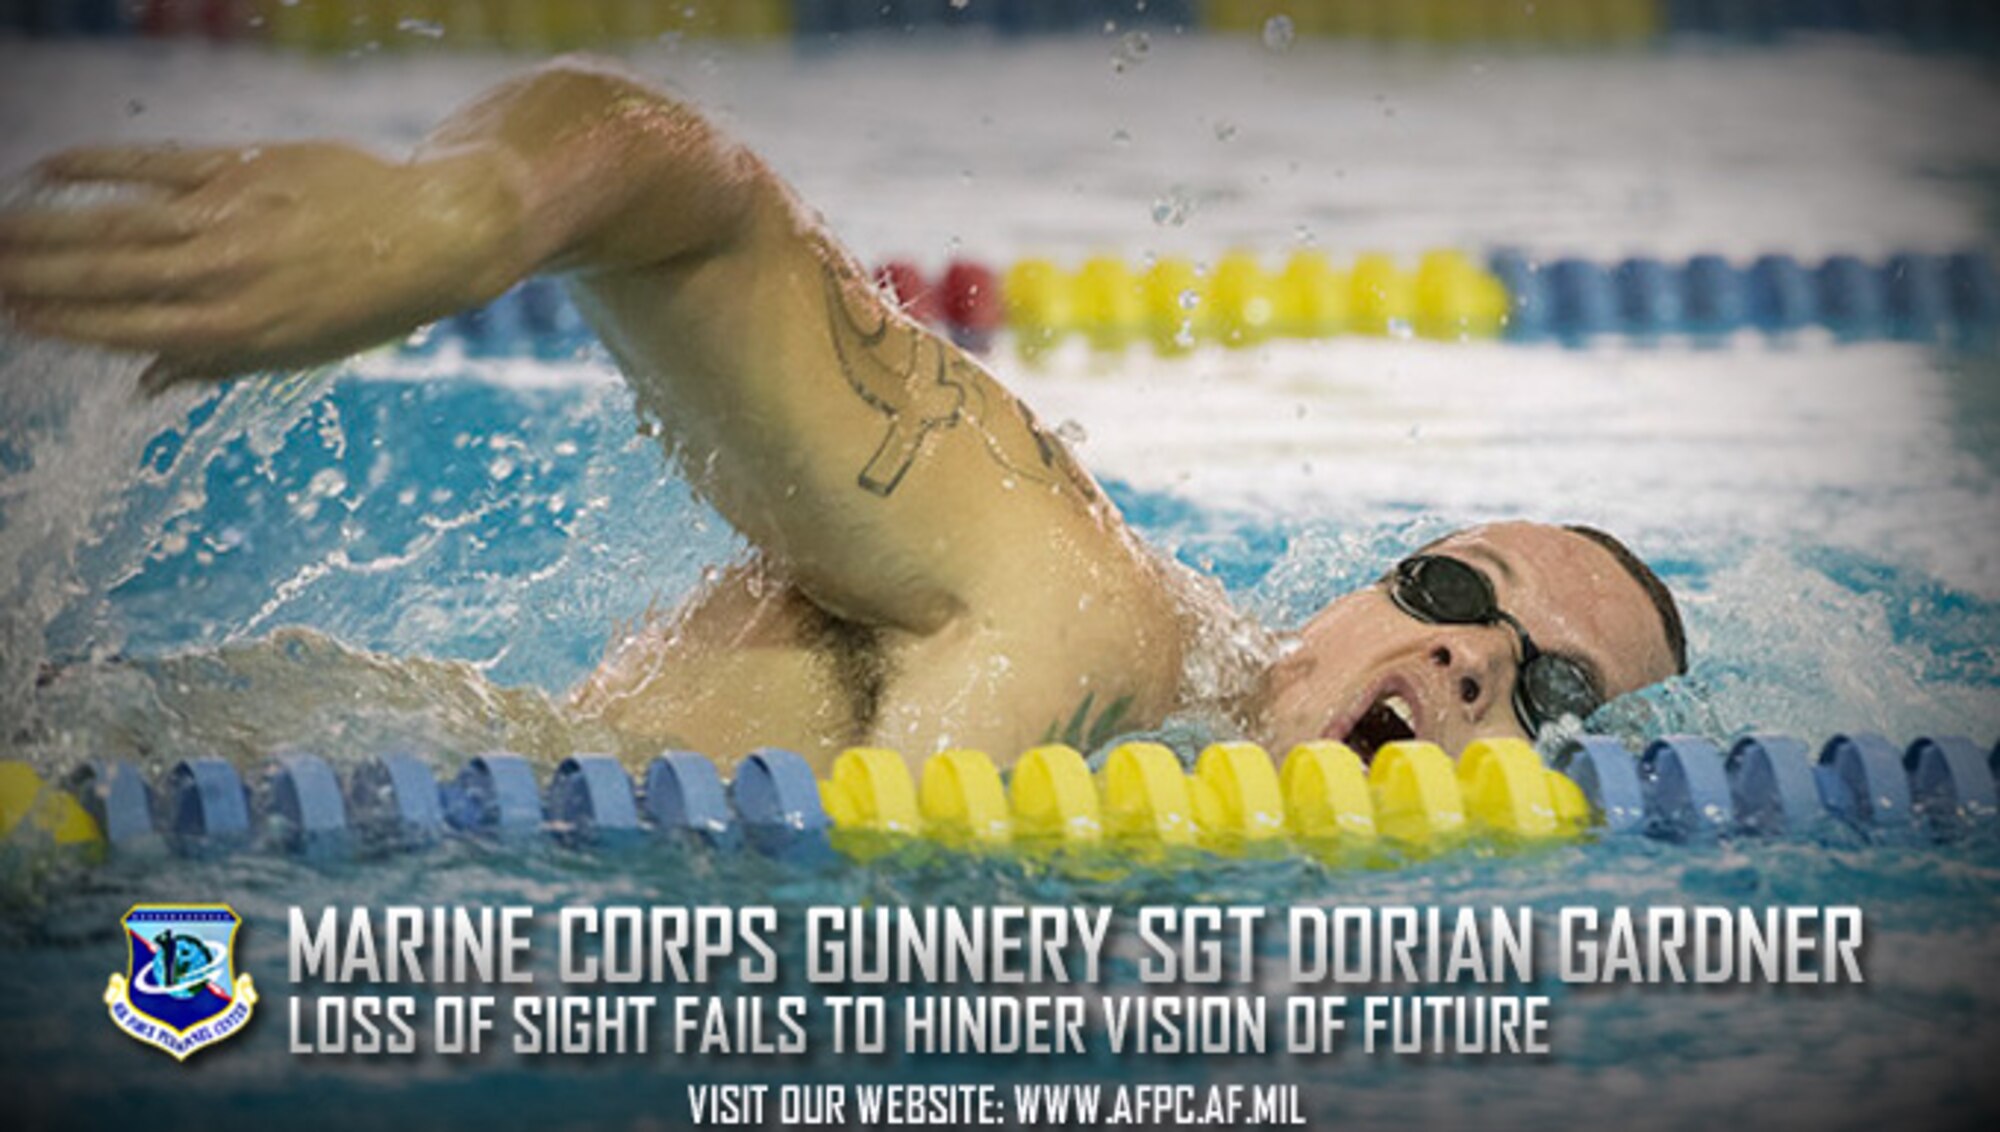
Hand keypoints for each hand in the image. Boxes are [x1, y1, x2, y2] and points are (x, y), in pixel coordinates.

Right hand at [0, 142, 523, 388]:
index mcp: (235, 333)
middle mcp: (223, 277)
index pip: (124, 330)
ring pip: (114, 222)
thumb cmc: (366, 301)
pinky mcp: (240, 168)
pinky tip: (48, 168)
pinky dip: (96, 165)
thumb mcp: (299, 352)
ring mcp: (228, 219)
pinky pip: (152, 164)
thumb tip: (142, 387)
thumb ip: (216, 364)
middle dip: (33, 276)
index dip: (60, 323)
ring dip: (44, 226)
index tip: (15, 317)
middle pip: (104, 277)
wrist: (434, 234)